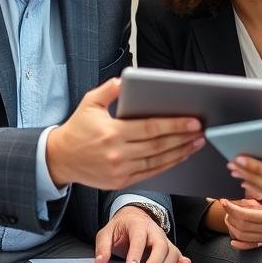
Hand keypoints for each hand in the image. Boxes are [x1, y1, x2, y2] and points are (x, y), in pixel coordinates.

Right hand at [46, 78, 203, 189]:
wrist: (59, 159)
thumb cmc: (77, 128)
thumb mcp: (89, 102)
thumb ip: (109, 90)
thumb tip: (126, 81)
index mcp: (112, 132)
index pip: (151, 128)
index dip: (175, 125)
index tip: (193, 121)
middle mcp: (117, 153)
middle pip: (158, 146)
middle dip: (183, 138)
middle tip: (202, 131)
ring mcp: (119, 170)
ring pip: (157, 162)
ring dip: (180, 153)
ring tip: (196, 143)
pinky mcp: (120, 181)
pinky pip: (149, 173)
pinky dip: (166, 165)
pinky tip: (179, 156)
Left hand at [93, 205, 190, 262]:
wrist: (134, 217)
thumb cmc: (122, 226)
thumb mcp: (107, 232)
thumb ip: (102, 247)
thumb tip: (100, 261)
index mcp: (138, 224)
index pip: (139, 238)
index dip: (136, 253)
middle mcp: (153, 230)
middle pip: (161, 245)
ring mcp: (162, 238)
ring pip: (171, 251)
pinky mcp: (167, 246)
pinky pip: (176, 254)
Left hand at [221, 199, 261, 247]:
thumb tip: (251, 181)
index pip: (246, 216)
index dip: (231, 208)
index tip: (225, 199)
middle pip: (242, 228)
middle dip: (229, 215)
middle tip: (226, 203)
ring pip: (245, 237)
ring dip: (234, 225)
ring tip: (231, 212)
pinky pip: (254, 245)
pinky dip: (241, 242)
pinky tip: (235, 238)